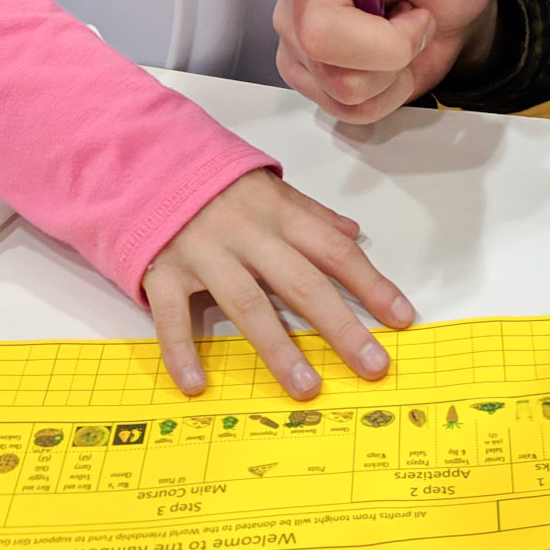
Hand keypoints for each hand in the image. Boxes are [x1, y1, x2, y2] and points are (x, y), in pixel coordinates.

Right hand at [142, 167, 414, 398]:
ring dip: (278, 348)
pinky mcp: (163, 271)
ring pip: (246, 304)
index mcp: (279, 213)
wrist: (147, 162)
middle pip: (301, 282)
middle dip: (340, 326)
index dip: (371, 284)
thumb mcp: (271, 188)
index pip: (334, 252)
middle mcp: (247, 234)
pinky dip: (181, 351)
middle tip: (372, 365)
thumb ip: (311, 214)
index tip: (401, 319)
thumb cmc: (219, 184)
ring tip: (307, 388)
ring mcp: (204, 253)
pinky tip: (197, 385)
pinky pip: (172, 316)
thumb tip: (353, 234)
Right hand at [191, 0, 499, 124]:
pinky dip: (392, 93)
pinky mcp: (309, 83)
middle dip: (390, 42)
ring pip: (344, 84)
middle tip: (418, 18)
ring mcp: (297, 43)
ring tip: (402, 32)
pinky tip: (392, 63)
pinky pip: (352, 110)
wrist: (445, 6)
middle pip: (321, 38)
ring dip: (397, 68)